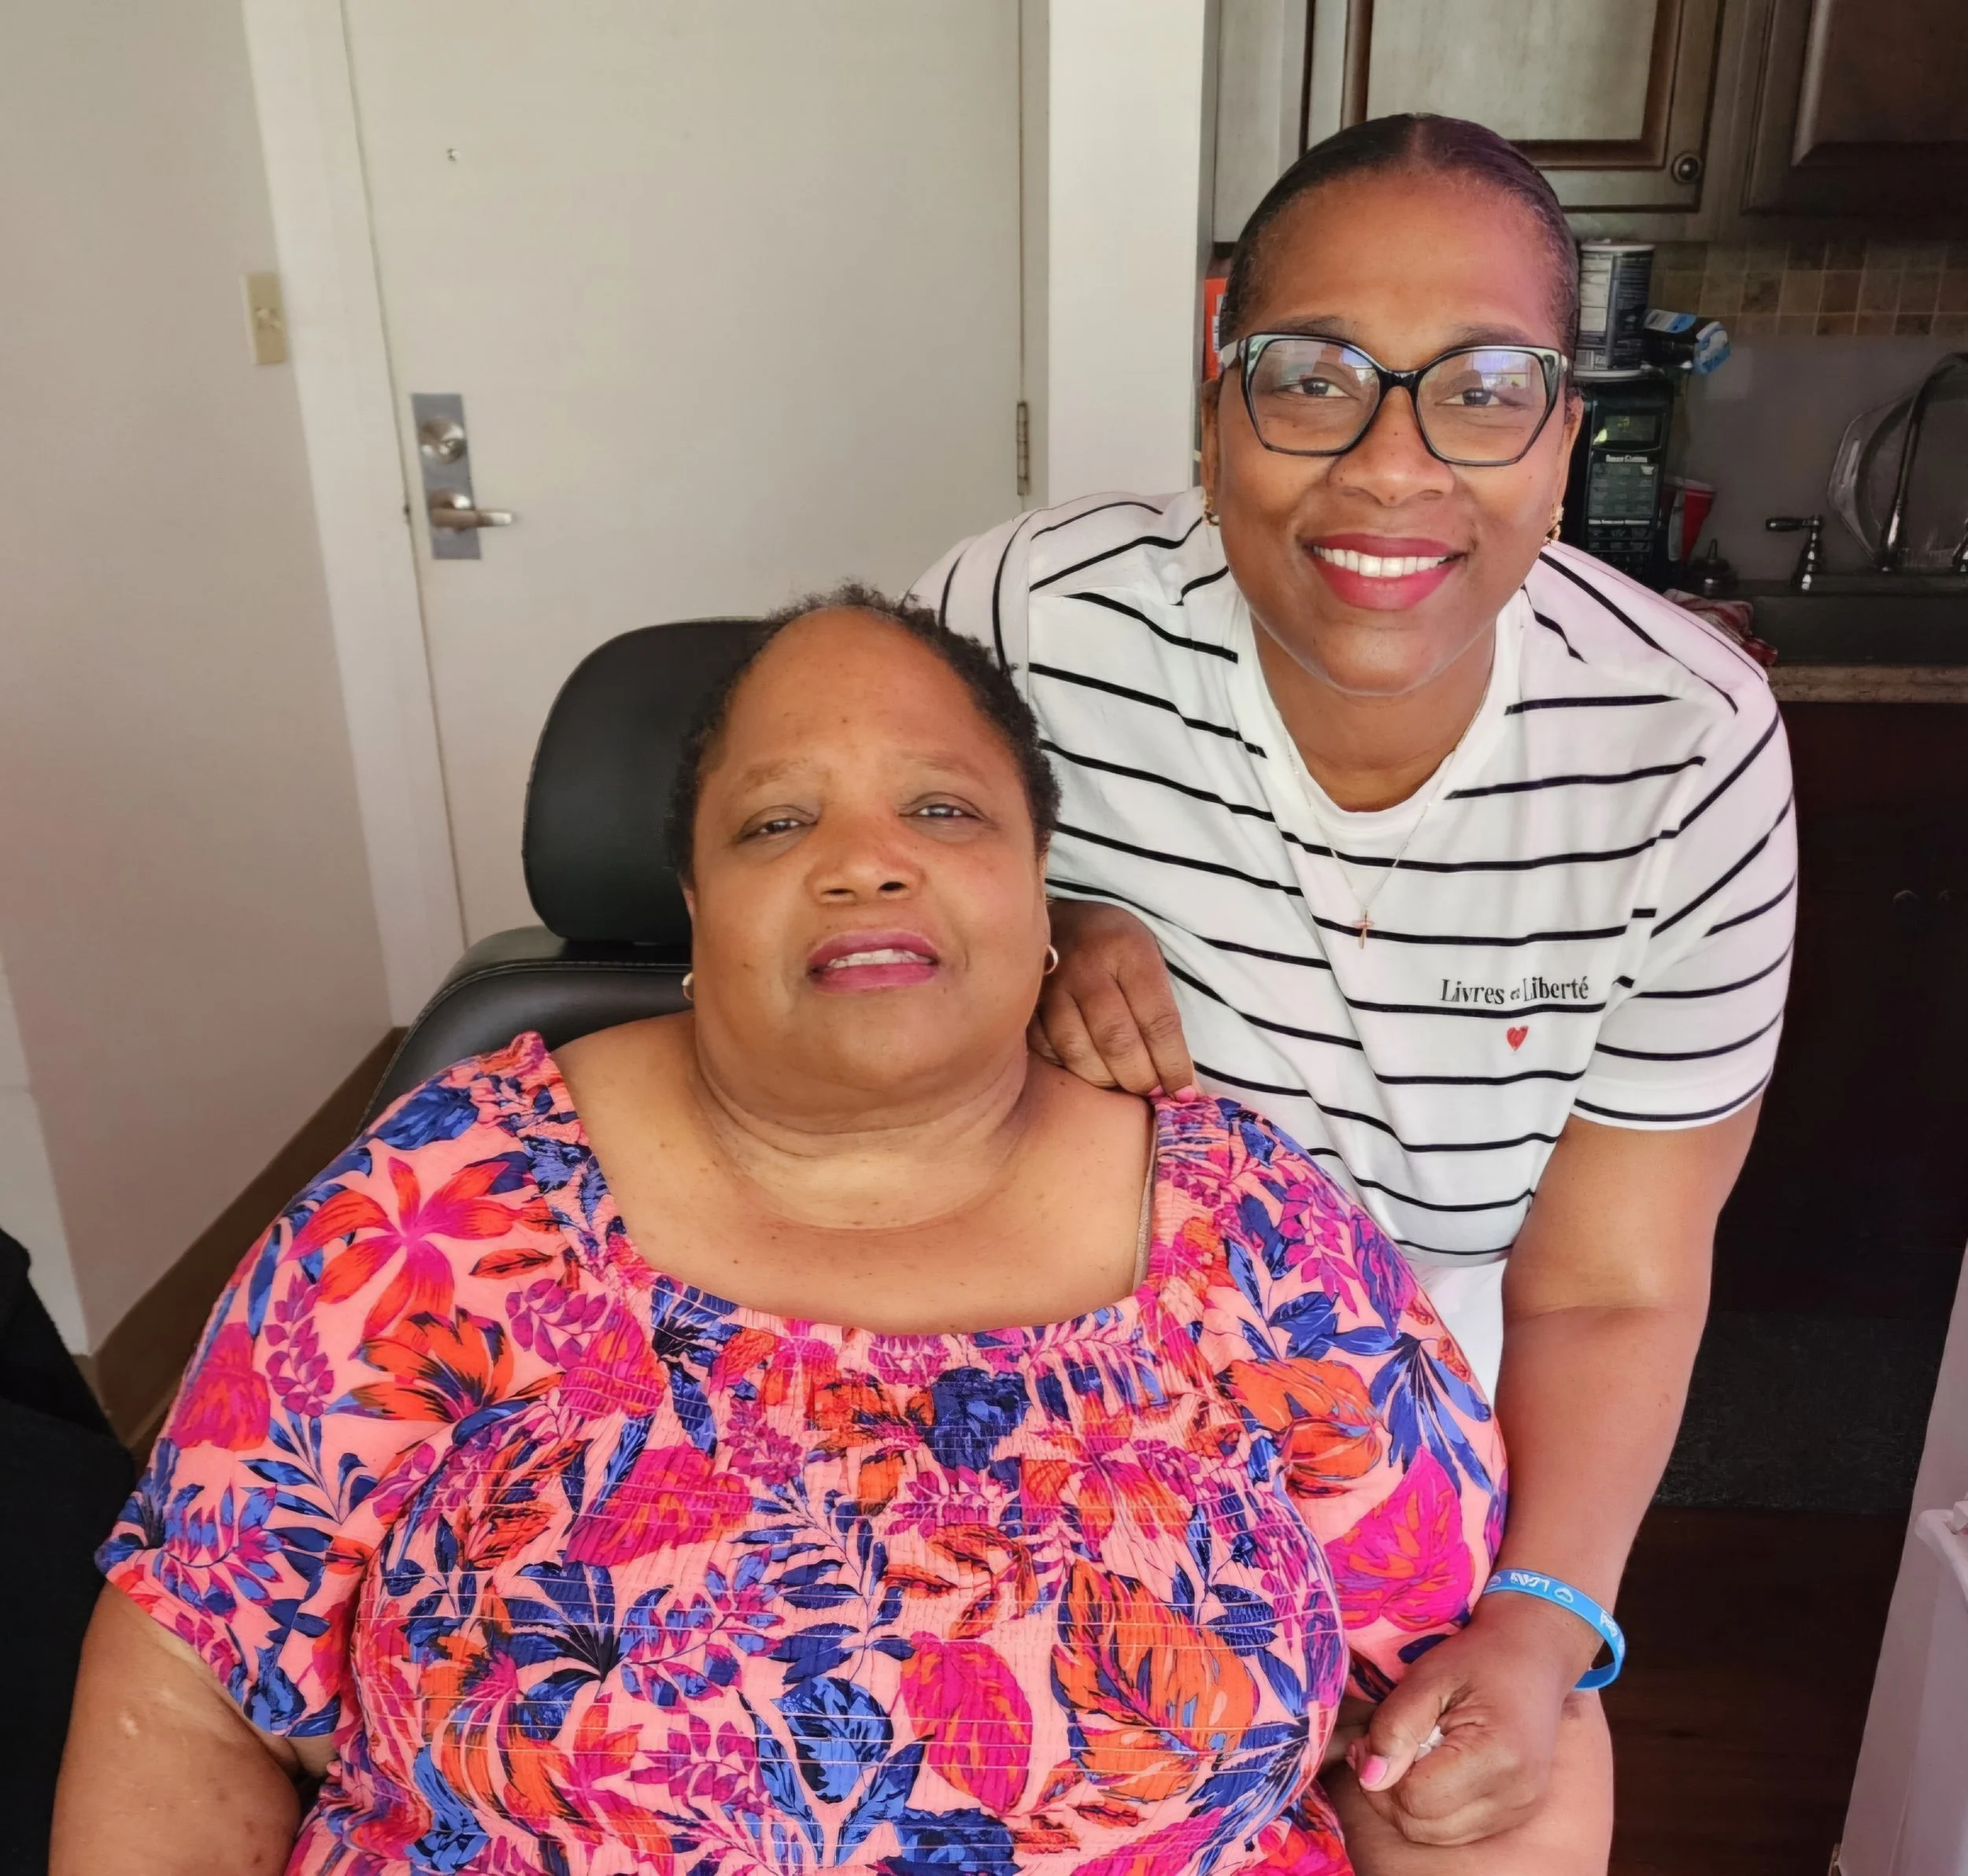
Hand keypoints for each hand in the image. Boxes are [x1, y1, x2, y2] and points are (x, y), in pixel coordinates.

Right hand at [1032, 901, 1195, 1096]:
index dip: (1173, 1064)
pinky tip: (1088, 1067)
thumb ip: (1161, 1015)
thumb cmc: (1115, 948)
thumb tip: (1184, 1084)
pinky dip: (1070, 1068)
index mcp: (1129, 949)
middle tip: (1151, 1093)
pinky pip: (1047, 1050)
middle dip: (1139, 1078)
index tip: (1184, 1093)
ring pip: (1078, 1051)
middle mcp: (1087, 964)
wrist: (1061, 920)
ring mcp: (1050, 983)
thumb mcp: (1147, 960)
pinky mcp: (1025, 1002)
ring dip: (1105, 1079)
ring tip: (1121, 1082)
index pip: (1157, 1020)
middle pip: (1116, 1041)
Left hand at [1347, 1593, 1598, 1845]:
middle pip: (1424, 1826)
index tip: (1367, 1741)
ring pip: (1438, 1834)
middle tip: (1375, 1749)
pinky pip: (1457, 1829)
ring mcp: (1520, 1809)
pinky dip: (1432, 1806)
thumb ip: (1395, 1726)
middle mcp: (1515, 1795)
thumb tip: (1369, 1778)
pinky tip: (1427, 1768)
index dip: (1380, 1773)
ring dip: (1407, 1803)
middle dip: (1387, 1793)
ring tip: (1401, 1755)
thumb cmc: (1478, 1659)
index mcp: (1498, 1756)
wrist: (1533, 1657)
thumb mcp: (1428, 1677)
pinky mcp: (1516, 1814)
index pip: (1416, 1798)